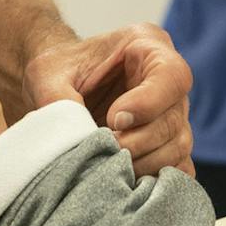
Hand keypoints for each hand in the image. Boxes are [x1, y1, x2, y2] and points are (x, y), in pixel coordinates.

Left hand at [24, 24, 193, 177]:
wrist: (56, 85)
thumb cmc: (56, 70)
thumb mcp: (47, 74)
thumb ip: (58, 99)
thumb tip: (76, 137)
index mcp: (146, 45)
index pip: (171, 75)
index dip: (148, 103)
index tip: (113, 119)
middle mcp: (168, 80)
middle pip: (174, 117)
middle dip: (139, 140)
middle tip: (104, 148)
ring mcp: (173, 113)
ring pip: (178, 145)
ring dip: (144, 162)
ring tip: (107, 164)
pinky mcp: (169, 144)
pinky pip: (178, 169)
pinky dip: (153, 179)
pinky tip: (122, 178)